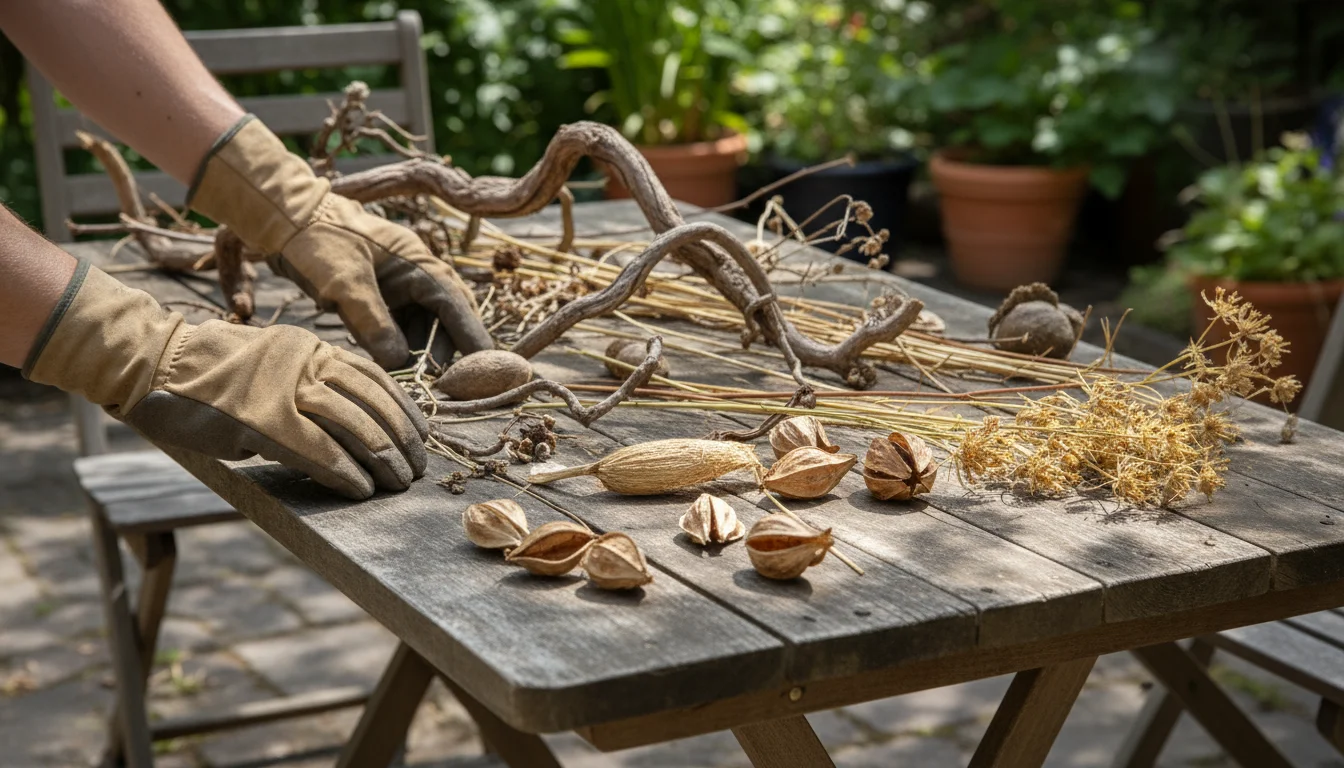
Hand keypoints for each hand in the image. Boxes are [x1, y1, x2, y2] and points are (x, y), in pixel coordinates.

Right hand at [25, 264, 427, 498]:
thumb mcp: (271, 368)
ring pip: (353, 424)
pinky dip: (344, 472)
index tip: (421, 435)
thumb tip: (348, 429)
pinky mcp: (260, 419)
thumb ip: (309, 389)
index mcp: (311, 347)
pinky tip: (360, 489)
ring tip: (396, 484)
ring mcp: (283, 388)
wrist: (152, 365)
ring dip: (381, 459)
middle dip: (400, 440)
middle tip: (414, 469)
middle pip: (372, 402)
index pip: (375, 377)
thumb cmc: (208, 375)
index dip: (404, 410)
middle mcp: (305, 361)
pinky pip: (318, 448)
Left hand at [188, 116, 492, 368]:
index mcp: (420, 264)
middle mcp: (418, 275)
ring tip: (416, 382)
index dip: (472, 340)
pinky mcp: (382, 295)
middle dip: (447, 352)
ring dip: (420, 353)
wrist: (286, 219)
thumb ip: (372, 324)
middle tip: (444, 386)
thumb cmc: (318, 242)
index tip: (487, 371)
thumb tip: (401, 364)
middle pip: (446, 320)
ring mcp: (400, 285)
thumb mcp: (344, 284)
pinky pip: (401, 326)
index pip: (457, 308)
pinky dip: (399, 346)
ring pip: (423, 326)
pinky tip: (391, 365)